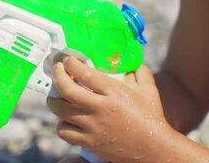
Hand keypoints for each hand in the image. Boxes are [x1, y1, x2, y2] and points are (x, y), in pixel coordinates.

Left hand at [46, 56, 169, 162]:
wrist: (153, 149)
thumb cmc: (152, 117)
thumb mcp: (149, 89)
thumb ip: (139, 71)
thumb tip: (130, 61)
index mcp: (114, 92)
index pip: (85, 73)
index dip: (71, 63)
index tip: (68, 59)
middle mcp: (100, 108)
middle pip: (67, 90)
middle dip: (57, 76)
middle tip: (57, 70)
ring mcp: (93, 127)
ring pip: (61, 111)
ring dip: (55, 100)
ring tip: (56, 95)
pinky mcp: (89, 143)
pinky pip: (64, 132)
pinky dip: (61, 124)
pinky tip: (66, 119)